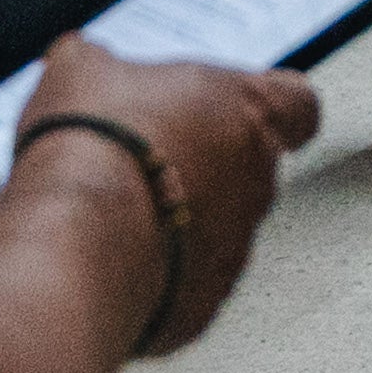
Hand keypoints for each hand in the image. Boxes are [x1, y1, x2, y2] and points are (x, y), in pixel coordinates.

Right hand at [19, 38, 316, 353]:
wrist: (73, 242)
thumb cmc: (93, 148)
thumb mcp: (82, 69)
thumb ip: (104, 66)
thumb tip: (89, 65)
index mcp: (247, 112)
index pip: (298, 104)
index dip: (272, 106)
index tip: (246, 109)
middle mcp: (256, 183)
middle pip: (249, 171)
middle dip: (202, 168)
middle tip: (145, 163)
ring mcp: (234, 251)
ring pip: (216, 234)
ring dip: (175, 225)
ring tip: (112, 217)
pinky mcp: (201, 307)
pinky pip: (184, 288)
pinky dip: (154, 277)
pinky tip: (105, 263)